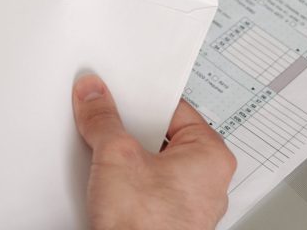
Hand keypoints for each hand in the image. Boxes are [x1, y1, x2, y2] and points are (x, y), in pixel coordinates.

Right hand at [73, 74, 235, 229]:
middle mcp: (206, 182)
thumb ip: (103, 118)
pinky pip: (143, 186)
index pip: (172, 108)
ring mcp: (185, 205)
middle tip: (106, 116)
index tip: (118, 91)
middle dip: (129, 128)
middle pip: (159, 134)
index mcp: (211, 157)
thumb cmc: (144, 229)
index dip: (140, 97)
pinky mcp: (164, 221)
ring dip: (124, 154)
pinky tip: (104, 176)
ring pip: (150, 162)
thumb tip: (94, 96)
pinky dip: (124, 178)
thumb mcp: (115, 155)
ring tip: (102, 147)